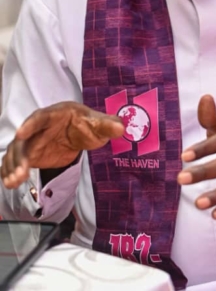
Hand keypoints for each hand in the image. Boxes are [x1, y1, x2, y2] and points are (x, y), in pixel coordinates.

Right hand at [1, 102, 123, 189]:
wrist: (78, 133)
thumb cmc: (86, 124)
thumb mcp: (98, 125)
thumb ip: (107, 125)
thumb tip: (122, 127)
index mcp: (54, 114)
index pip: (40, 117)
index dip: (31, 125)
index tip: (21, 133)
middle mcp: (38, 127)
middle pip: (23, 139)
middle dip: (19, 155)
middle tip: (20, 174)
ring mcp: (31, 141)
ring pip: (16, 153)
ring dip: (12, 167)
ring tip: (13, 183)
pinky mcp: (29, 155)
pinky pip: (15, 162)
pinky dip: (10, 172)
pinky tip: (10, 184)